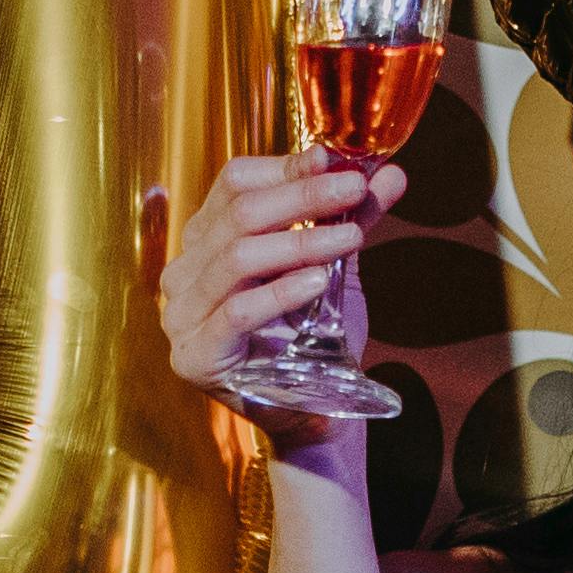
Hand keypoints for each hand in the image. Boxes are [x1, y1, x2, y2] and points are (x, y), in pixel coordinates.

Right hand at [154, 151, 383, 447]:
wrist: (312, 413)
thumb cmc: (313, 338)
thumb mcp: (334, 268)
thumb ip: (351, 220)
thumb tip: (390, 172)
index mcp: (206, 240)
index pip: (234, 184)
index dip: (285, 168)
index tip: (335, 160)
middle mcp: (185, 271)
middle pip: (239, 214)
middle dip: (302, 197)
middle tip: (354, 188)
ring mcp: (181, 315)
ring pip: (237, 257)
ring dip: (300, 242)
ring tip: (349, 236)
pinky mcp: (194, 356)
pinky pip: (236, 311)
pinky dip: (280, 291)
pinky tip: (318, 280)